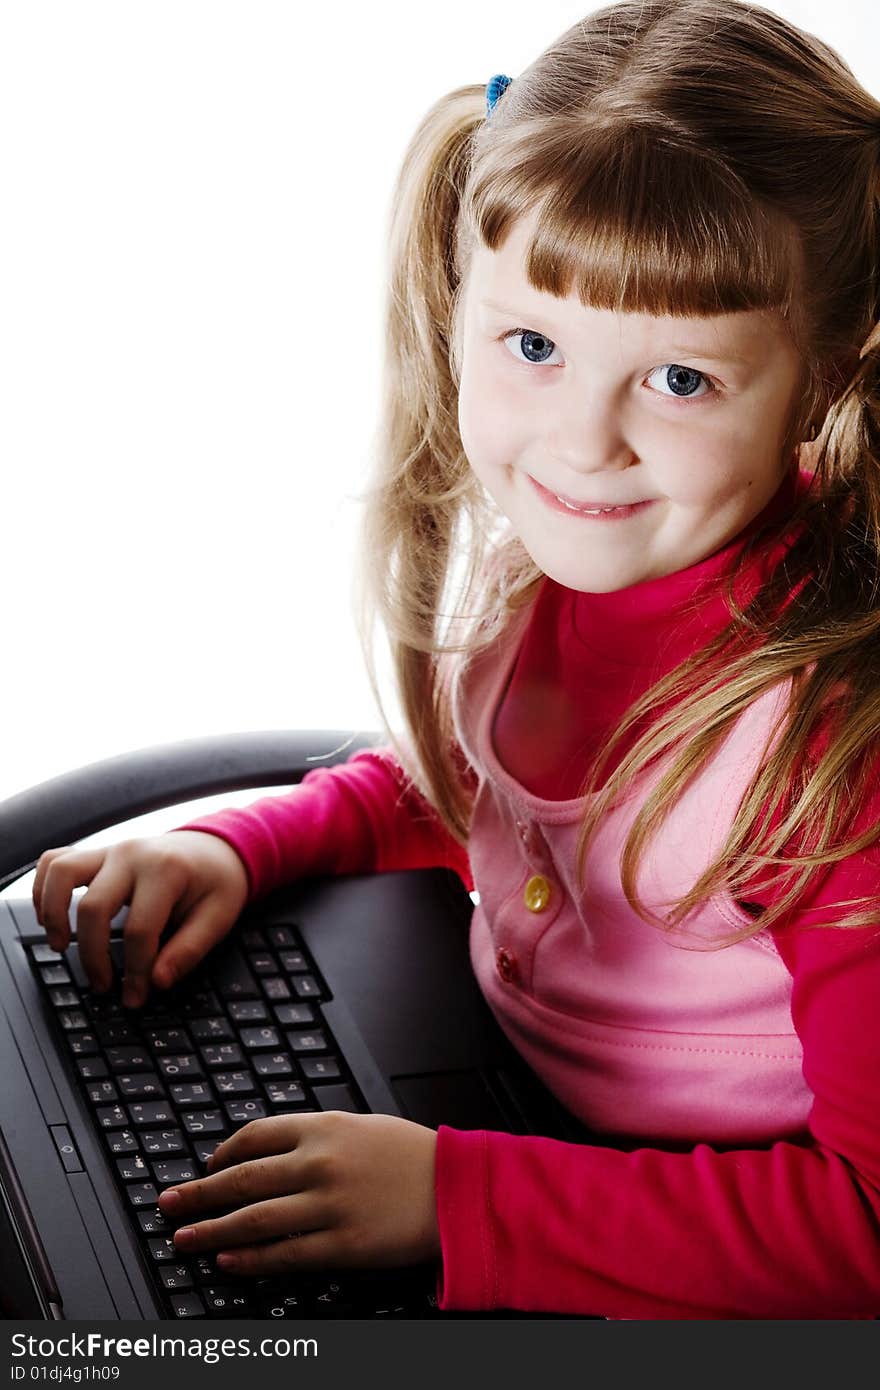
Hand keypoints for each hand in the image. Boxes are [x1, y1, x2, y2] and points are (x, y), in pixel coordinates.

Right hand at [32, 831, 248, 1006]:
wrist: (215, 848)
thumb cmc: (216, 883)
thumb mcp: (219, 917)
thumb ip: (189, 950)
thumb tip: (157, 981)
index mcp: (167, 870)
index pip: (140, 929)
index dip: (135, 971)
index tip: (136, 996)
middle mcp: (133, 855)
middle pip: (94, 907)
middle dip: (93, 956)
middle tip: (104, 986)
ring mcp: (111, 850)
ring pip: (62, 874)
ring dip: (53, 913)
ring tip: (59, 947)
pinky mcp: (97, 853)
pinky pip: (55, 860)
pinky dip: (44, 887)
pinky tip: (49, 916)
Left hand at [158, 1111, 440, 1274]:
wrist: (458, 1187)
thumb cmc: (411, 1156)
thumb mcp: (359, 1127)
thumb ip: (314, 1137)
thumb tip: (265, 1153)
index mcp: (323, 1127)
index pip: (254, 1137)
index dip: (221, 1155)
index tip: (206, 1169)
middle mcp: (319, 1163)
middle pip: (241, 1179)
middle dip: (198, 1194)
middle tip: (169, 1205)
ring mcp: (329, 1205)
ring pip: (254, 1219)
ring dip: (211, 1231)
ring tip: (184, 1239)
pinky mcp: (343, 1245)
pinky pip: (285, 1254)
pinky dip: (250, 1259)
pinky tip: (228, 1262)